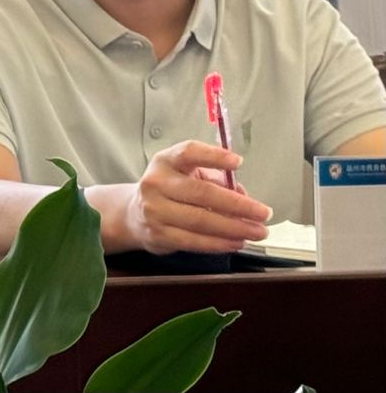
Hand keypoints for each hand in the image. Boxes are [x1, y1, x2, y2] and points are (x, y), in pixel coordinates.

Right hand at [122, 141, 272, 254]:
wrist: (132, 214)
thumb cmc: (169, 192)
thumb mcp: (186, 175)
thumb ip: (215, 181)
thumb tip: (245, 198)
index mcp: (165, 162)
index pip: (188, 153)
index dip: (213, 156)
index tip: (238, 162)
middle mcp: (156, 183)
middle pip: (202, 193)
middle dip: (238, 205)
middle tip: (263, 213)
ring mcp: (154, 211)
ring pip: (201, 220)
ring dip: (235, 228)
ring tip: (257, 231)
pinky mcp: (158, 235)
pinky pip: (194, 241)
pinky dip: (220, 243)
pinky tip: (237, 242)